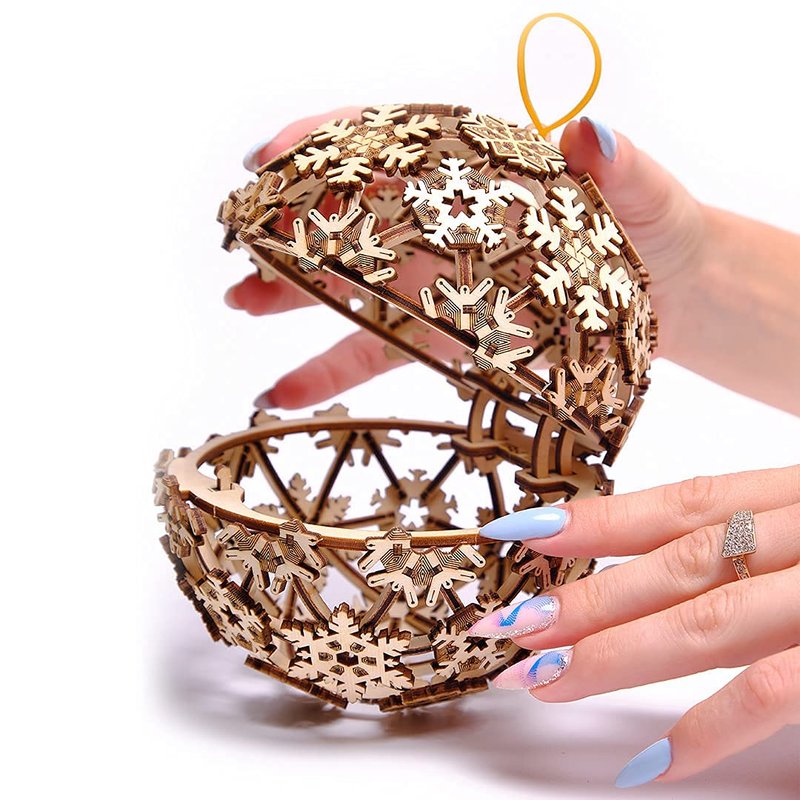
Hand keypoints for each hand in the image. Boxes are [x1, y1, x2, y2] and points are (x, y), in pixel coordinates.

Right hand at [224, 112, 708, 409]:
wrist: (665, 297)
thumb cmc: (655, 233)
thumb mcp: (646, 198)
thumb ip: (619, 172)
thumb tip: (592, 132)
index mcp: (481, 171)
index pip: (392, 141)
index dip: (327, 144)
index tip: (271, 158)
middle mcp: (444, 223)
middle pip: (350, 213)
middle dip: (288, 219)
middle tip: (237, 236)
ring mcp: (434, 283)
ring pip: (347, 283)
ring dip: (289, 292)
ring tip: (240, 299)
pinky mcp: (439, 339)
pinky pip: (373, 355)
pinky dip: (325, 373)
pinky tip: (282, 393)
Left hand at [469, 465, 799, 786]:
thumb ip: (766, 542)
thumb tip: (688, 570)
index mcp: (797, 497)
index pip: (682, 503)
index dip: (596, 519)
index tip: (521, 531)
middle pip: (675, 565)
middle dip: (585, 598)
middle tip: (508, 624)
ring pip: (706, 621)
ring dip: (614, 652)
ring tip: (542, 678)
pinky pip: (771, 693)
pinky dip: (707, 728)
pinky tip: (647, 761)